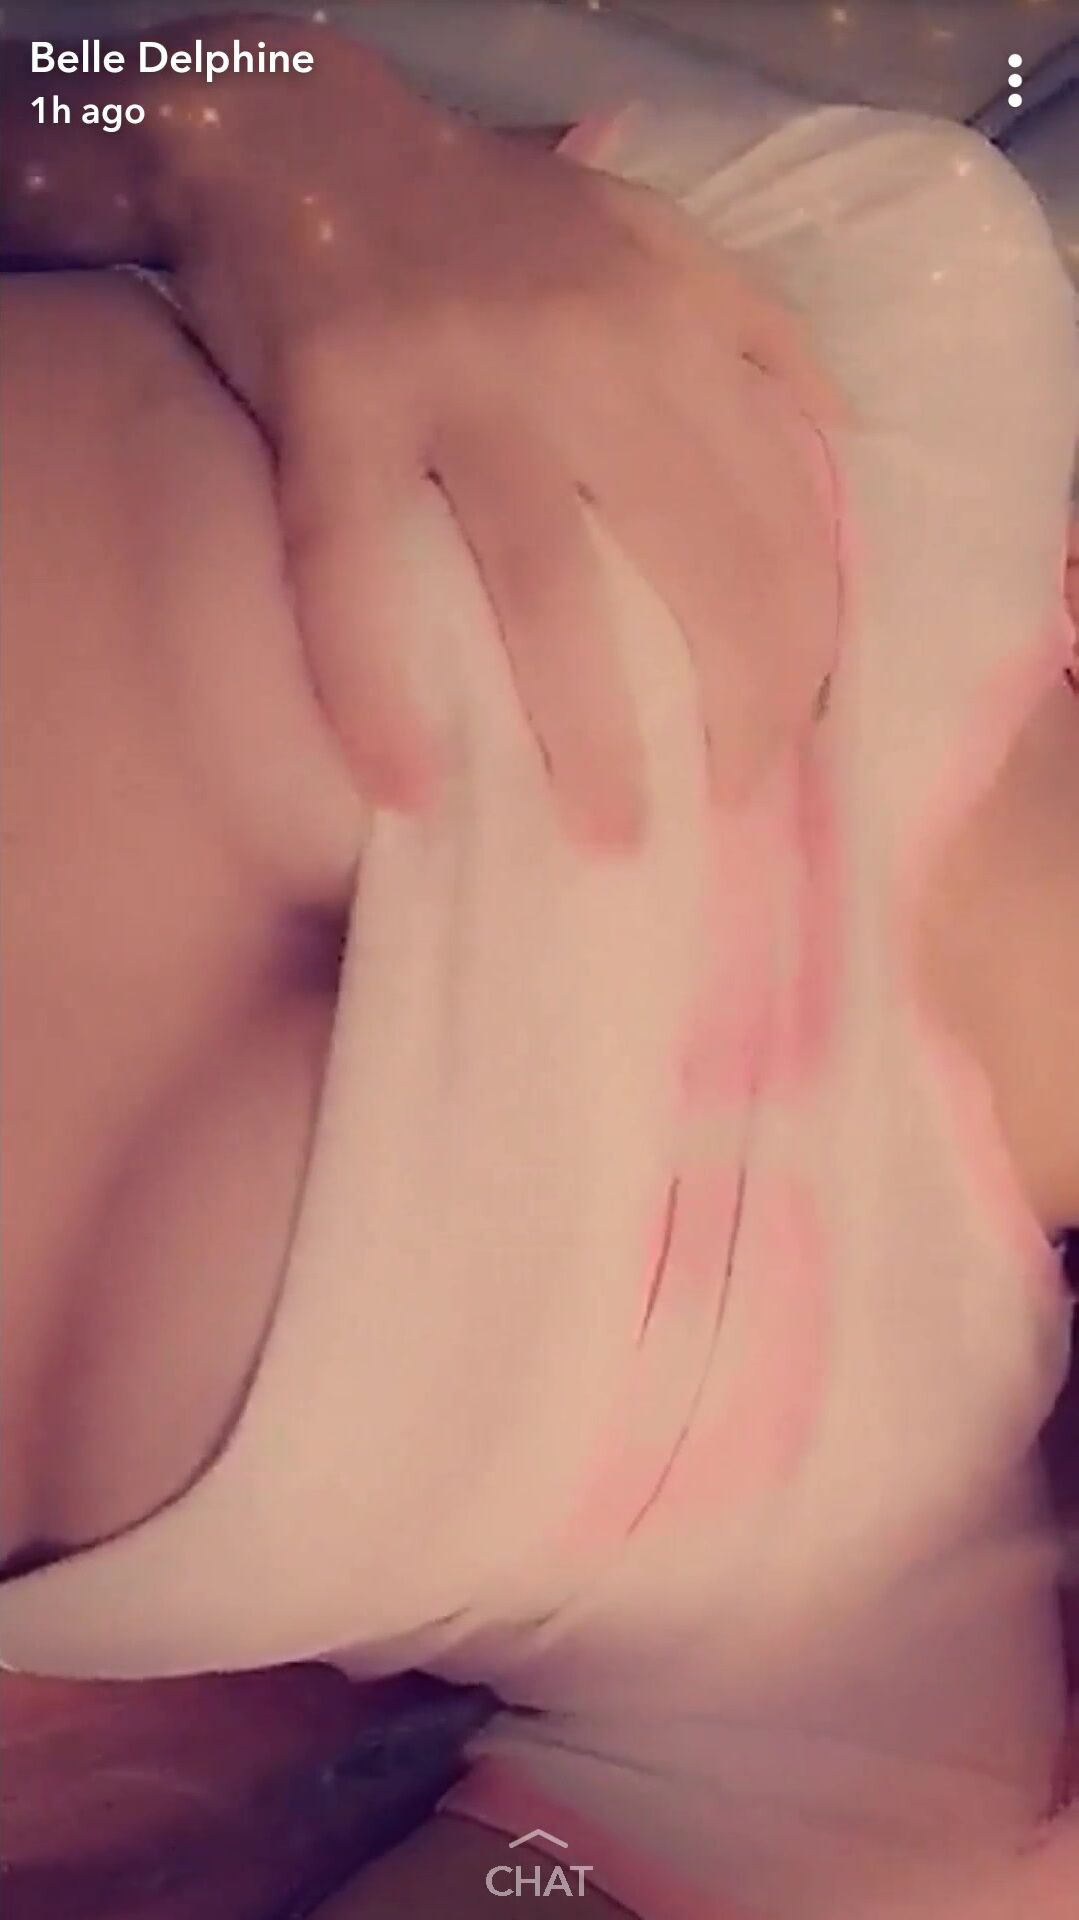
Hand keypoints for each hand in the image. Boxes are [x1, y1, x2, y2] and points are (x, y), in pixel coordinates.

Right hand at [152, 18, 843, 849]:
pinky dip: (376, 690)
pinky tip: (403, 787)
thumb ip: (751, 329)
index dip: (801, 647)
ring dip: (590, 738)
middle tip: (715, 806)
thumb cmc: (483, 217)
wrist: (295, 131)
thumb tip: (836, 438)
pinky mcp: (333, 405)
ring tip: (611, 839)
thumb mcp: (650, 234)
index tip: (782, 734)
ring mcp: (457, 380)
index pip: (780, 517)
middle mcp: (587, 352)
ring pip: (548, 590)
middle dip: (735, 710)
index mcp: (673, 324)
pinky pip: (355, 574)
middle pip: (702, 568)